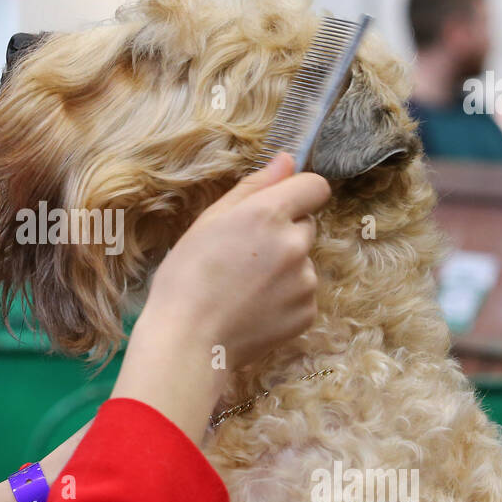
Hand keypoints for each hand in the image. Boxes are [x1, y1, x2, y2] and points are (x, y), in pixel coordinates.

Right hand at [110, 153, 330, 440]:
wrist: (188, 341)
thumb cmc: (186, 278)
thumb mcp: (208, 222)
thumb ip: (253, 187)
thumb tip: (287, 161)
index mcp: (268, 214)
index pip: (315, 187)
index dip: (297, 194)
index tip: (278, 208)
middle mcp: (295, 244)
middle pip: (306, 226)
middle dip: (283, 235)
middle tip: (244, 257)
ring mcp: (305, 281)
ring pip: (302, 263)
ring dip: (283, 269)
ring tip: (244, 289)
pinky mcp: (307, 313)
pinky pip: (302, 295)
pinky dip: (284, 300)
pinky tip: (253, 309)